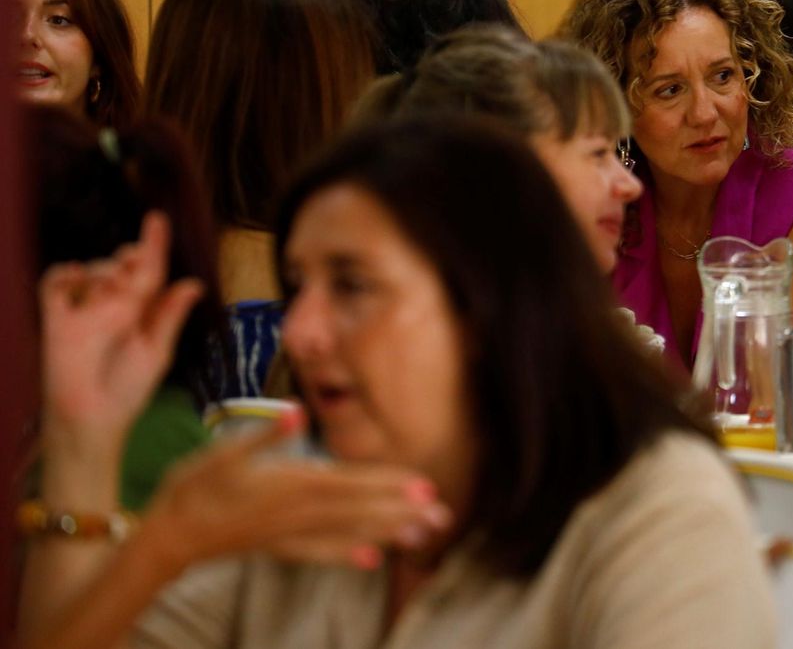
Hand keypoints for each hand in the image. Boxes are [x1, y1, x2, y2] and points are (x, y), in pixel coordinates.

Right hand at [40, 212, 203, 448]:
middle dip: (128, 255)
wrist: (91, 417)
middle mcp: (113, 305)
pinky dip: (64, 274)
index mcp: (142, 310)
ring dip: (102, 269)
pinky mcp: (56, 318)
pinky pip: (55, 283)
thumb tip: (194, 284)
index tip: (156, 220)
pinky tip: (76, 278)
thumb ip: (170, 316)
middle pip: (120, 263)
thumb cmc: (128, 390)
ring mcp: (84, 310)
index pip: (150, 270)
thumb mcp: (156, 352)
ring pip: (91, 268)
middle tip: (132, 265)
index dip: (153, 244)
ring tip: (109, 288)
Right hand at [143, 409, 453, 571]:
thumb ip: (266, 434)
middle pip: (360, 511)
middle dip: (403, 511)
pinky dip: (347, 555)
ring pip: (347, 533)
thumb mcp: (225, 452)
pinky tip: (371, 561)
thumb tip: (297, 414)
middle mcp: (297, 513)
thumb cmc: (194, 486)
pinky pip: (320, 553)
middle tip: (443, 516)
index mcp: (291, 484)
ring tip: (423, 536)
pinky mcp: (279, 547)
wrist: (167, 535)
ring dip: (388, 532)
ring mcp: (290, 534)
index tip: (425, 487)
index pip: (352, 483)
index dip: (389, 485)